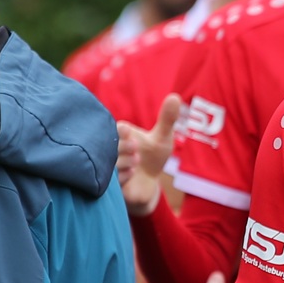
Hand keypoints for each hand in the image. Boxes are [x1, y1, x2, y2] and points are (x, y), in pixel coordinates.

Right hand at [115, 96, 182, 217]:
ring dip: (124, 161)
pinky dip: (123, 176)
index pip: (114, 130)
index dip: (120, 130)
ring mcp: (108, 168)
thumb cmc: (153, 157)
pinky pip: (112, 180)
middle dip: (122, 146)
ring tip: (136, 161)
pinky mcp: (110, 185)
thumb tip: (175, 97)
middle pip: (109, 146)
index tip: (127, 129)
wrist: (149, 184)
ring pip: (110, 163)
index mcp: (119, 135)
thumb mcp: (162, 137)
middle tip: (135, 146)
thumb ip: (167, 119)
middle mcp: (109, 150)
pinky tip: (133, 173)